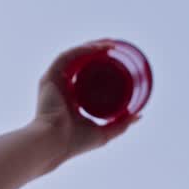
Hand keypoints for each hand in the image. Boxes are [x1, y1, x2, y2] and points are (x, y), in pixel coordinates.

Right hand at [34, 42, 140, 165]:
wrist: (54, 145)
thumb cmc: (75, 143)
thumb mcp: (103, 132)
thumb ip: (121, 124)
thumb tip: (139, 116)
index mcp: (71, 99)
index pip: (86, 75)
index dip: (100, 64)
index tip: (116, 59)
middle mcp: (61, 87)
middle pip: (80, 62)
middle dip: (98, 50)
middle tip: (115, 46)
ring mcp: (54, 81)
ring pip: (74, 56)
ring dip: (92, 47)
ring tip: (110, 43)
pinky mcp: (49, 77)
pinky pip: (67, 57)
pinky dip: (82, 50)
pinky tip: (97, 48)